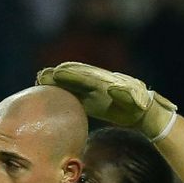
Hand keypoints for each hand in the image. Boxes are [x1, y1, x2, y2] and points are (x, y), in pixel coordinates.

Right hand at [35, 62, 178, 139]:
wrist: (143, 110)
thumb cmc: (139, 106)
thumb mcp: (136, 101)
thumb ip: (126, 95)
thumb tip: (113, 90)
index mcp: (106, 82)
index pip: (87, 77)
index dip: (72, 75)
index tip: (57, 73)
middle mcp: (97, 83)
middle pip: (76, 77)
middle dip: (60, 75)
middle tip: (42, 74)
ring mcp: (93, 90)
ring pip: (72, 84)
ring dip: (57, 82)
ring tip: (40, 80)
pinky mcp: (91, 99)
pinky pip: (74, 94)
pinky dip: (62, 92)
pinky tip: (50, 93)